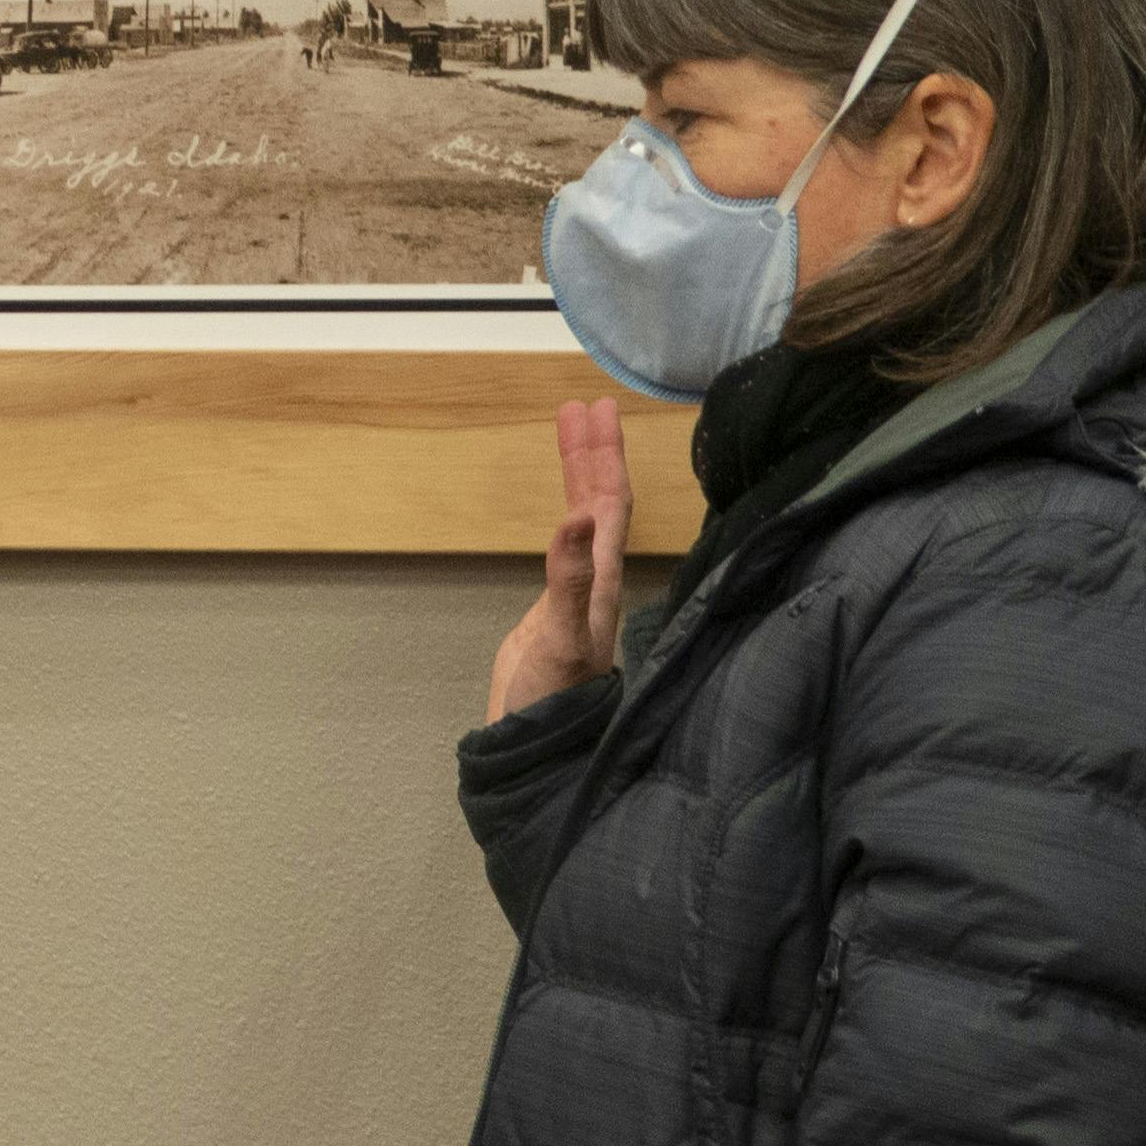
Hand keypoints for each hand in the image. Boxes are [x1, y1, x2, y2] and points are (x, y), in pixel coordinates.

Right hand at [488, 398, 630, 721]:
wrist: (535, 741)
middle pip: (600, 502)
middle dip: (594, 452)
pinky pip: (566, 541)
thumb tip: (577, 517)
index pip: (610, 505)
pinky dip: (563, 508)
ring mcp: (578, 590)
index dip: (606, 458)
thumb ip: (571, 579)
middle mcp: (596, 578)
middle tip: (584, 404)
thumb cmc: (551, 696)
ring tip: (568, 429)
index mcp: (603, 580)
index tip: (599, 410)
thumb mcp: (562, 635)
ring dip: (578, 473)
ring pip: (582, 516)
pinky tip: (561, 503)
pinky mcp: (557, 604)